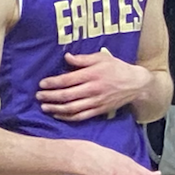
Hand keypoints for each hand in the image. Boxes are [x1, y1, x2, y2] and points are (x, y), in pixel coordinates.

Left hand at [37, 49, 151, 119]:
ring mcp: (96, 102)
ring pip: (71, 108)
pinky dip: (67, 117)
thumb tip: (66, 57)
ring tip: (44, 107)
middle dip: (50, 96)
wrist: (136, 84)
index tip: (41, 83)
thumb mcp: (102, 58)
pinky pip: (80, 116)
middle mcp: (93, 89)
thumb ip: (84, 59)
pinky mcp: (99, 110)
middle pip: (67, 95)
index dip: (52, 82)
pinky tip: (58, 115)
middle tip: (38, 96)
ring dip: (55, 108)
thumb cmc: (117, 68)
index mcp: (93, 74)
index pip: (67, 80)